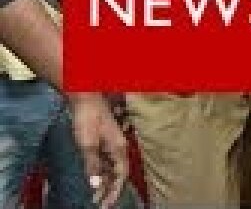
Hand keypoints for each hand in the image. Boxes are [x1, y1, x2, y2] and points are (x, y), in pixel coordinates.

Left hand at [68, 92, 128, 208]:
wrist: (84, 98)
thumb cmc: (88, 118)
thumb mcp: (87, 144)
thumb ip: (93, 165)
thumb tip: (97, 185)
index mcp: (119, 148)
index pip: (121, 175)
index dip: (114, 191)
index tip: (105, 204)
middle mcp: (118, 147)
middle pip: (118, 173)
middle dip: (110, 190)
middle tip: (100, 204)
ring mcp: (111, 143)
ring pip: (112, 168)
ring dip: (105, 182)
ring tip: (96, 196)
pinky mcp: (103, 140)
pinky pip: (106, 161)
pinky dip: (101, 172)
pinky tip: (95, 179)